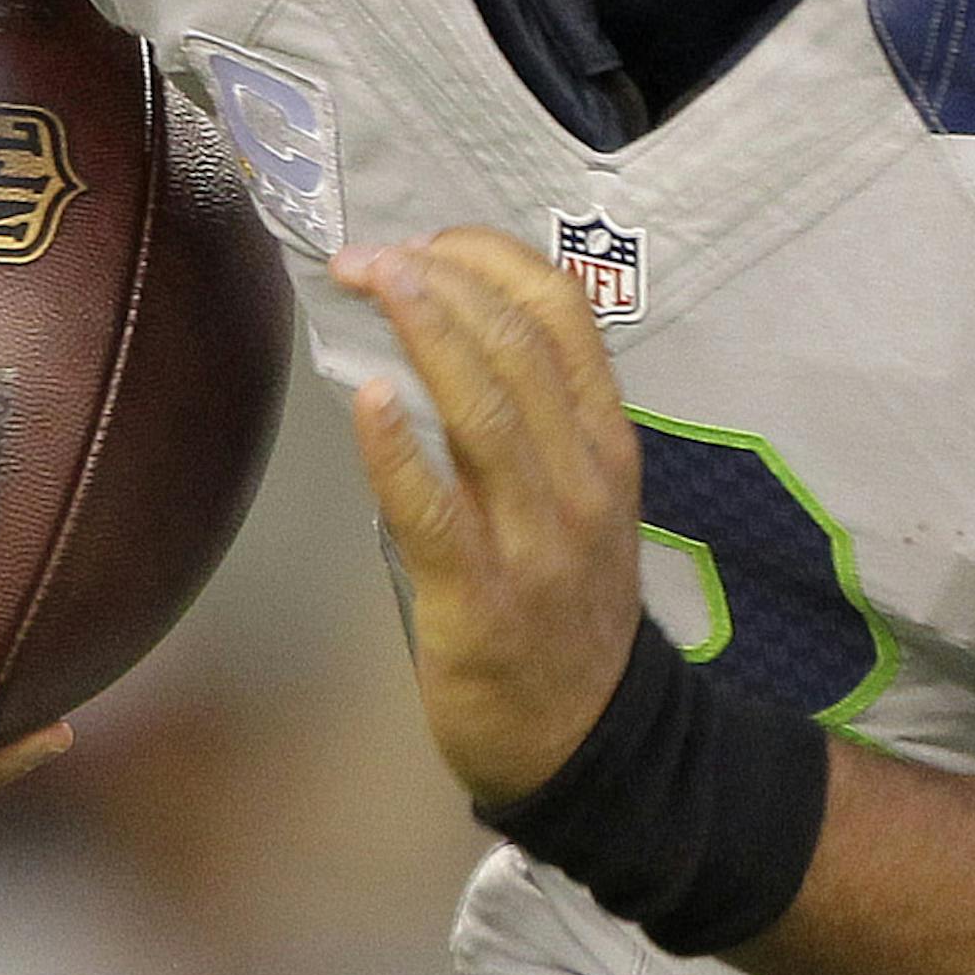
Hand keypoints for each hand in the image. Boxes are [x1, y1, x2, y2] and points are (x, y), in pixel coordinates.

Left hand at [329, 227, 641, 807]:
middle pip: (519, 347)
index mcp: (606, 443)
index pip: (563, 317)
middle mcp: (582, 480)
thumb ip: (534, 420)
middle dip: (442, 281)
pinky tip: (368, 400)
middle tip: (370, 254)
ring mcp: (537, 539)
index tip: (428, 240)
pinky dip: (401, 451)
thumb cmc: (566, 604)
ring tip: (373, 282)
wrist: (587, 734)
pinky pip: (436, 513)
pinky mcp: (482, 598)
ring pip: (487, 412)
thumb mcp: (581, 497)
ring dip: (426, 334)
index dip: (492, 259)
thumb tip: (443, 329)